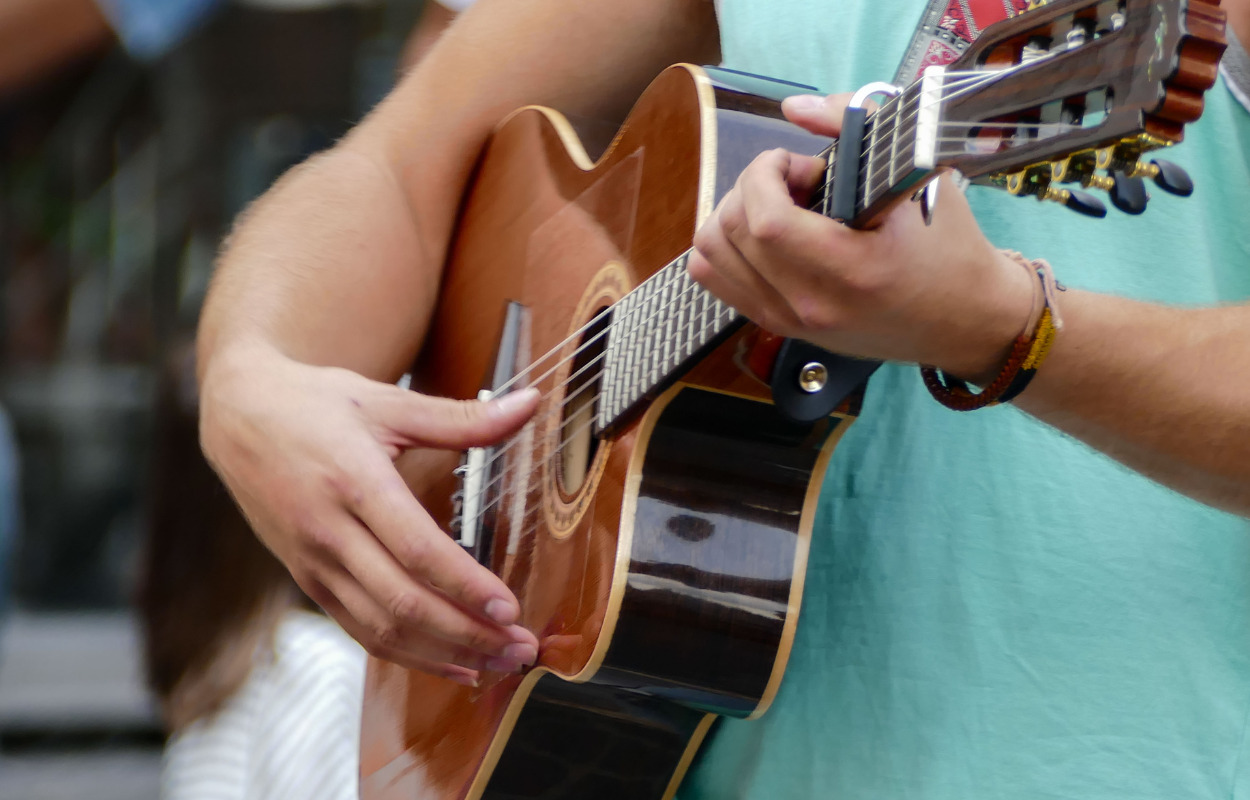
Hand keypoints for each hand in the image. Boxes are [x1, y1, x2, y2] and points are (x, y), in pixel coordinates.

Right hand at [199, 343, 540, 686]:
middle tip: (521, 648)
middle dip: (468, 634)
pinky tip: (452, 664)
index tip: (511, 609)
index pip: (417, 550)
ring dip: (444, 653)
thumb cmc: (317, 404)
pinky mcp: (306, 579)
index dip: (466, 586)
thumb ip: (464, 417)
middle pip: (403, 602)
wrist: (238, 415)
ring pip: (381, 628)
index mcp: (354, 482)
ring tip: (499, 663)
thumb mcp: (389, 402)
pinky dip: (408, 655)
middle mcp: (329, 531)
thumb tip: (531, 402)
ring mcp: (314, 562)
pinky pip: (359, 630)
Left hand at [688, 93, 1033, 381]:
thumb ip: (855, 129)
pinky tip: (768, 234)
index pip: (765, 221)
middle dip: (753, 187)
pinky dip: (729, 245)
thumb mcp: (916, 176)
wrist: (964, 320)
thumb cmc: (948, 247)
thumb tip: (795, 108)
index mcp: (851, 271)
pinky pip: (717, 280)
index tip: (799, 162)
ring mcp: (791, 322)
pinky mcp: (781, 328)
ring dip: (736, 215)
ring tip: (781, 207)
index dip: (766, 173)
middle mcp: (813, 304)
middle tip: (797, 182)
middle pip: (731, 232)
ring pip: (711, 256)